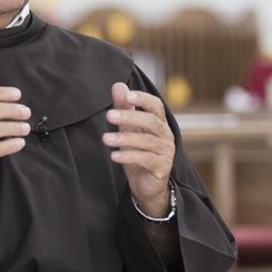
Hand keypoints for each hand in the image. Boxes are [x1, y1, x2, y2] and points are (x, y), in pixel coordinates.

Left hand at [104, 82, 174, 217]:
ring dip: (124, 139)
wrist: (148, 186)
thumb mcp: (129, 129)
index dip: (143, 98)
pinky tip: (114, 156)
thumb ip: (124, 108)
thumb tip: (118, 85)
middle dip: (129, 117)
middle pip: (151, 121)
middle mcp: (165, 135)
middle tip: (109, 116)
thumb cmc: (139, 152)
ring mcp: (166, 152)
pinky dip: (129, 156)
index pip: (156, 105)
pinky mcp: (161, 168)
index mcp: (159, 123)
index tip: (127, 95)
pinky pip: (145, 159)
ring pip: (146, 141)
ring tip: (105, 139)